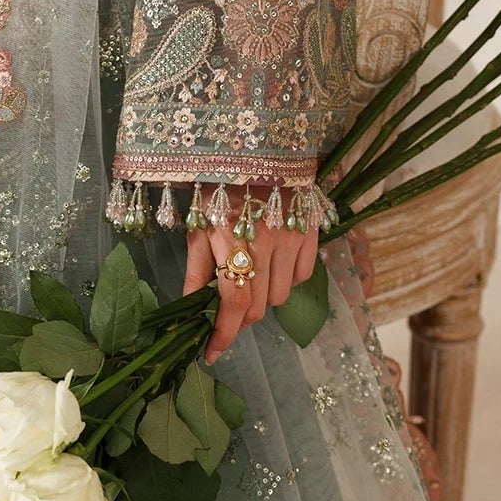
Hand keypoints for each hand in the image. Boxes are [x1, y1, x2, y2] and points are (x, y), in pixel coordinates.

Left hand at [184, 186, 319, 363]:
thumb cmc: (218, 187)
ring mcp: (293, 237)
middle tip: (227, 304)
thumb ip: (195, 272)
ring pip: (281, 296)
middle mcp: (266, 242)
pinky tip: (274, 261)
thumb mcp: (198, 227)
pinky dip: (287, 279)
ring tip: (251, 273)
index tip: (211, 354)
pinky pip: (303, 276)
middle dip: (239, 315)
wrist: (256, 146)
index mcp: (231, 240)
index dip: (223, 334)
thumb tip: (189, 311)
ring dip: (263, 296)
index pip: (233, 302)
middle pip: (257, 307)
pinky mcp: (311, 231)